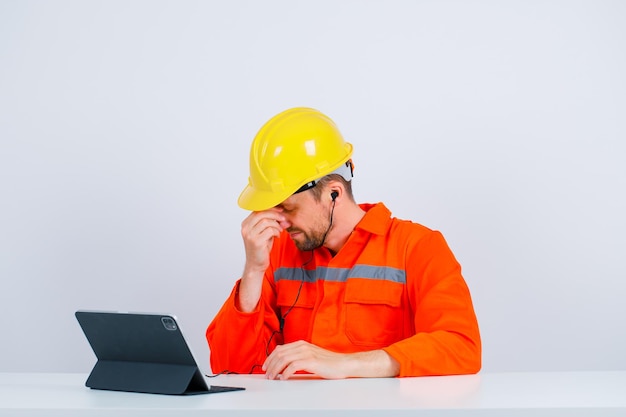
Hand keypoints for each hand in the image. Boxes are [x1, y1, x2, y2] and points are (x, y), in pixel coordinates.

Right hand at [238, 209, 286, 311]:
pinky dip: (276, 232)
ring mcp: (249, 235)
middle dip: (275, 214)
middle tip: (283, 218)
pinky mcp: (256, 241)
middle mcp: (245, 228)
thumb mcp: (264, 233)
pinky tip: (277, 236)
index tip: (280, 210)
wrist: (256, 265)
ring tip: (280, 230)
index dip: (270, 208)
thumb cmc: (261, 248)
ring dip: (276, 224)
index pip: (257, 210)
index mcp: (246, 224)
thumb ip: (270, 223)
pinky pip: (269, 230)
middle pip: (262, 213)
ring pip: (266, 221)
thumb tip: (282, 215)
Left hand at [262, 340, 399, 379]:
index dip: (269, 358)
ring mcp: (307, 352)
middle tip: (266, 375)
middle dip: (270, 365)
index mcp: (301, 344)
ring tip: (273, 377)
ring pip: (284, 359)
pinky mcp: (311, 361)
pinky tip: (284, 378)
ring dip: (275, 369)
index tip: (265, 367)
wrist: (343, 364)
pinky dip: (286, 372)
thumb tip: (284, 366)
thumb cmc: (328, 362)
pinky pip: (293, 366)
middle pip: (279, 354)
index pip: (280, 349)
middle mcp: (302, 346)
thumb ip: (299, 357)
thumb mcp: (310, 356)